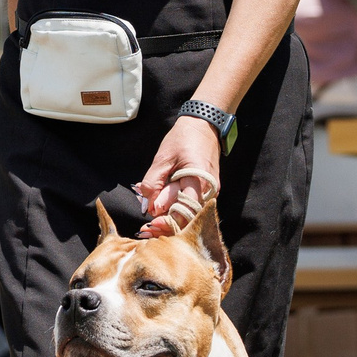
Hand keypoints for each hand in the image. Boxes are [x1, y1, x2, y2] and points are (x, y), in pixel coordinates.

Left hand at [137, 117, 221, 237]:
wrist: (203, 125)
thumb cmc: (184, 138)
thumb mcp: (163, 157)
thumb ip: (154, 181)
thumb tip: (148, 206)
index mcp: (199, 180)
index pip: (184, 210)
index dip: (167, 221)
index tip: (150, 224)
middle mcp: (208, 190)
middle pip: (188, 217)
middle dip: (167, 225)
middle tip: (147, 230)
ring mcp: (209, 192)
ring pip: (190, 214)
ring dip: (170, 220)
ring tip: (151, 226)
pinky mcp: (205, 191)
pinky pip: (191, 206)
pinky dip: (176, 211)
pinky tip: (161, 215)